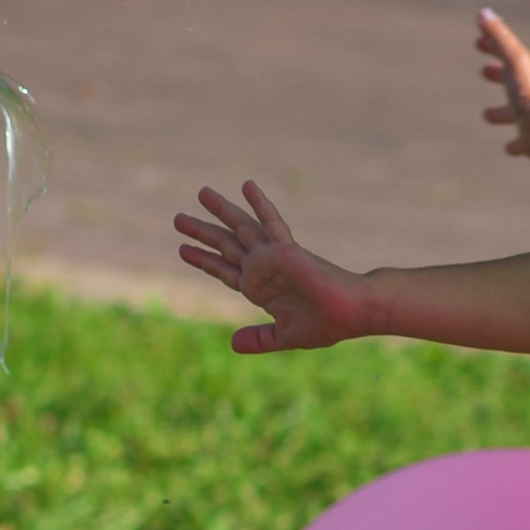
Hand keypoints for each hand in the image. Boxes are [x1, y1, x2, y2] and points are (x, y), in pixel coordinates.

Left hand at [174, 182, 372, 353]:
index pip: (224, 270)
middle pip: (225, 245)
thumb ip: (259, 339)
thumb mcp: (284, 336)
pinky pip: (271, 222)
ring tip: (201, 192)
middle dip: (201, 232)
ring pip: (241, 229)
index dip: (203, 260)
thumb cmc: (325, 324)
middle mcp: (262, 268)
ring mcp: (273, 256)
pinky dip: (259, 203)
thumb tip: (232, 344)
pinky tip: (247, 185)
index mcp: (259, 288)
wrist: (351, 314)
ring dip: (221, 211)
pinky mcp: (286, 250)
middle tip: (178, 219)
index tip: (182, 249)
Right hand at [477, 7, 529, 169]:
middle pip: (513, 83)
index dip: (493, 46)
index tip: (478, 42)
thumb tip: (483, 12)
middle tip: (483, 71)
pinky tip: (511, 149)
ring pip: (518, 115)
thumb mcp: (514, 60)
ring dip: (503, 113)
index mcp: (526, 76)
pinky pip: (526, 143)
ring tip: (487, 114)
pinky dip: (517, 144)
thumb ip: (499, 37)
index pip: (508, 55)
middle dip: (498, 76)